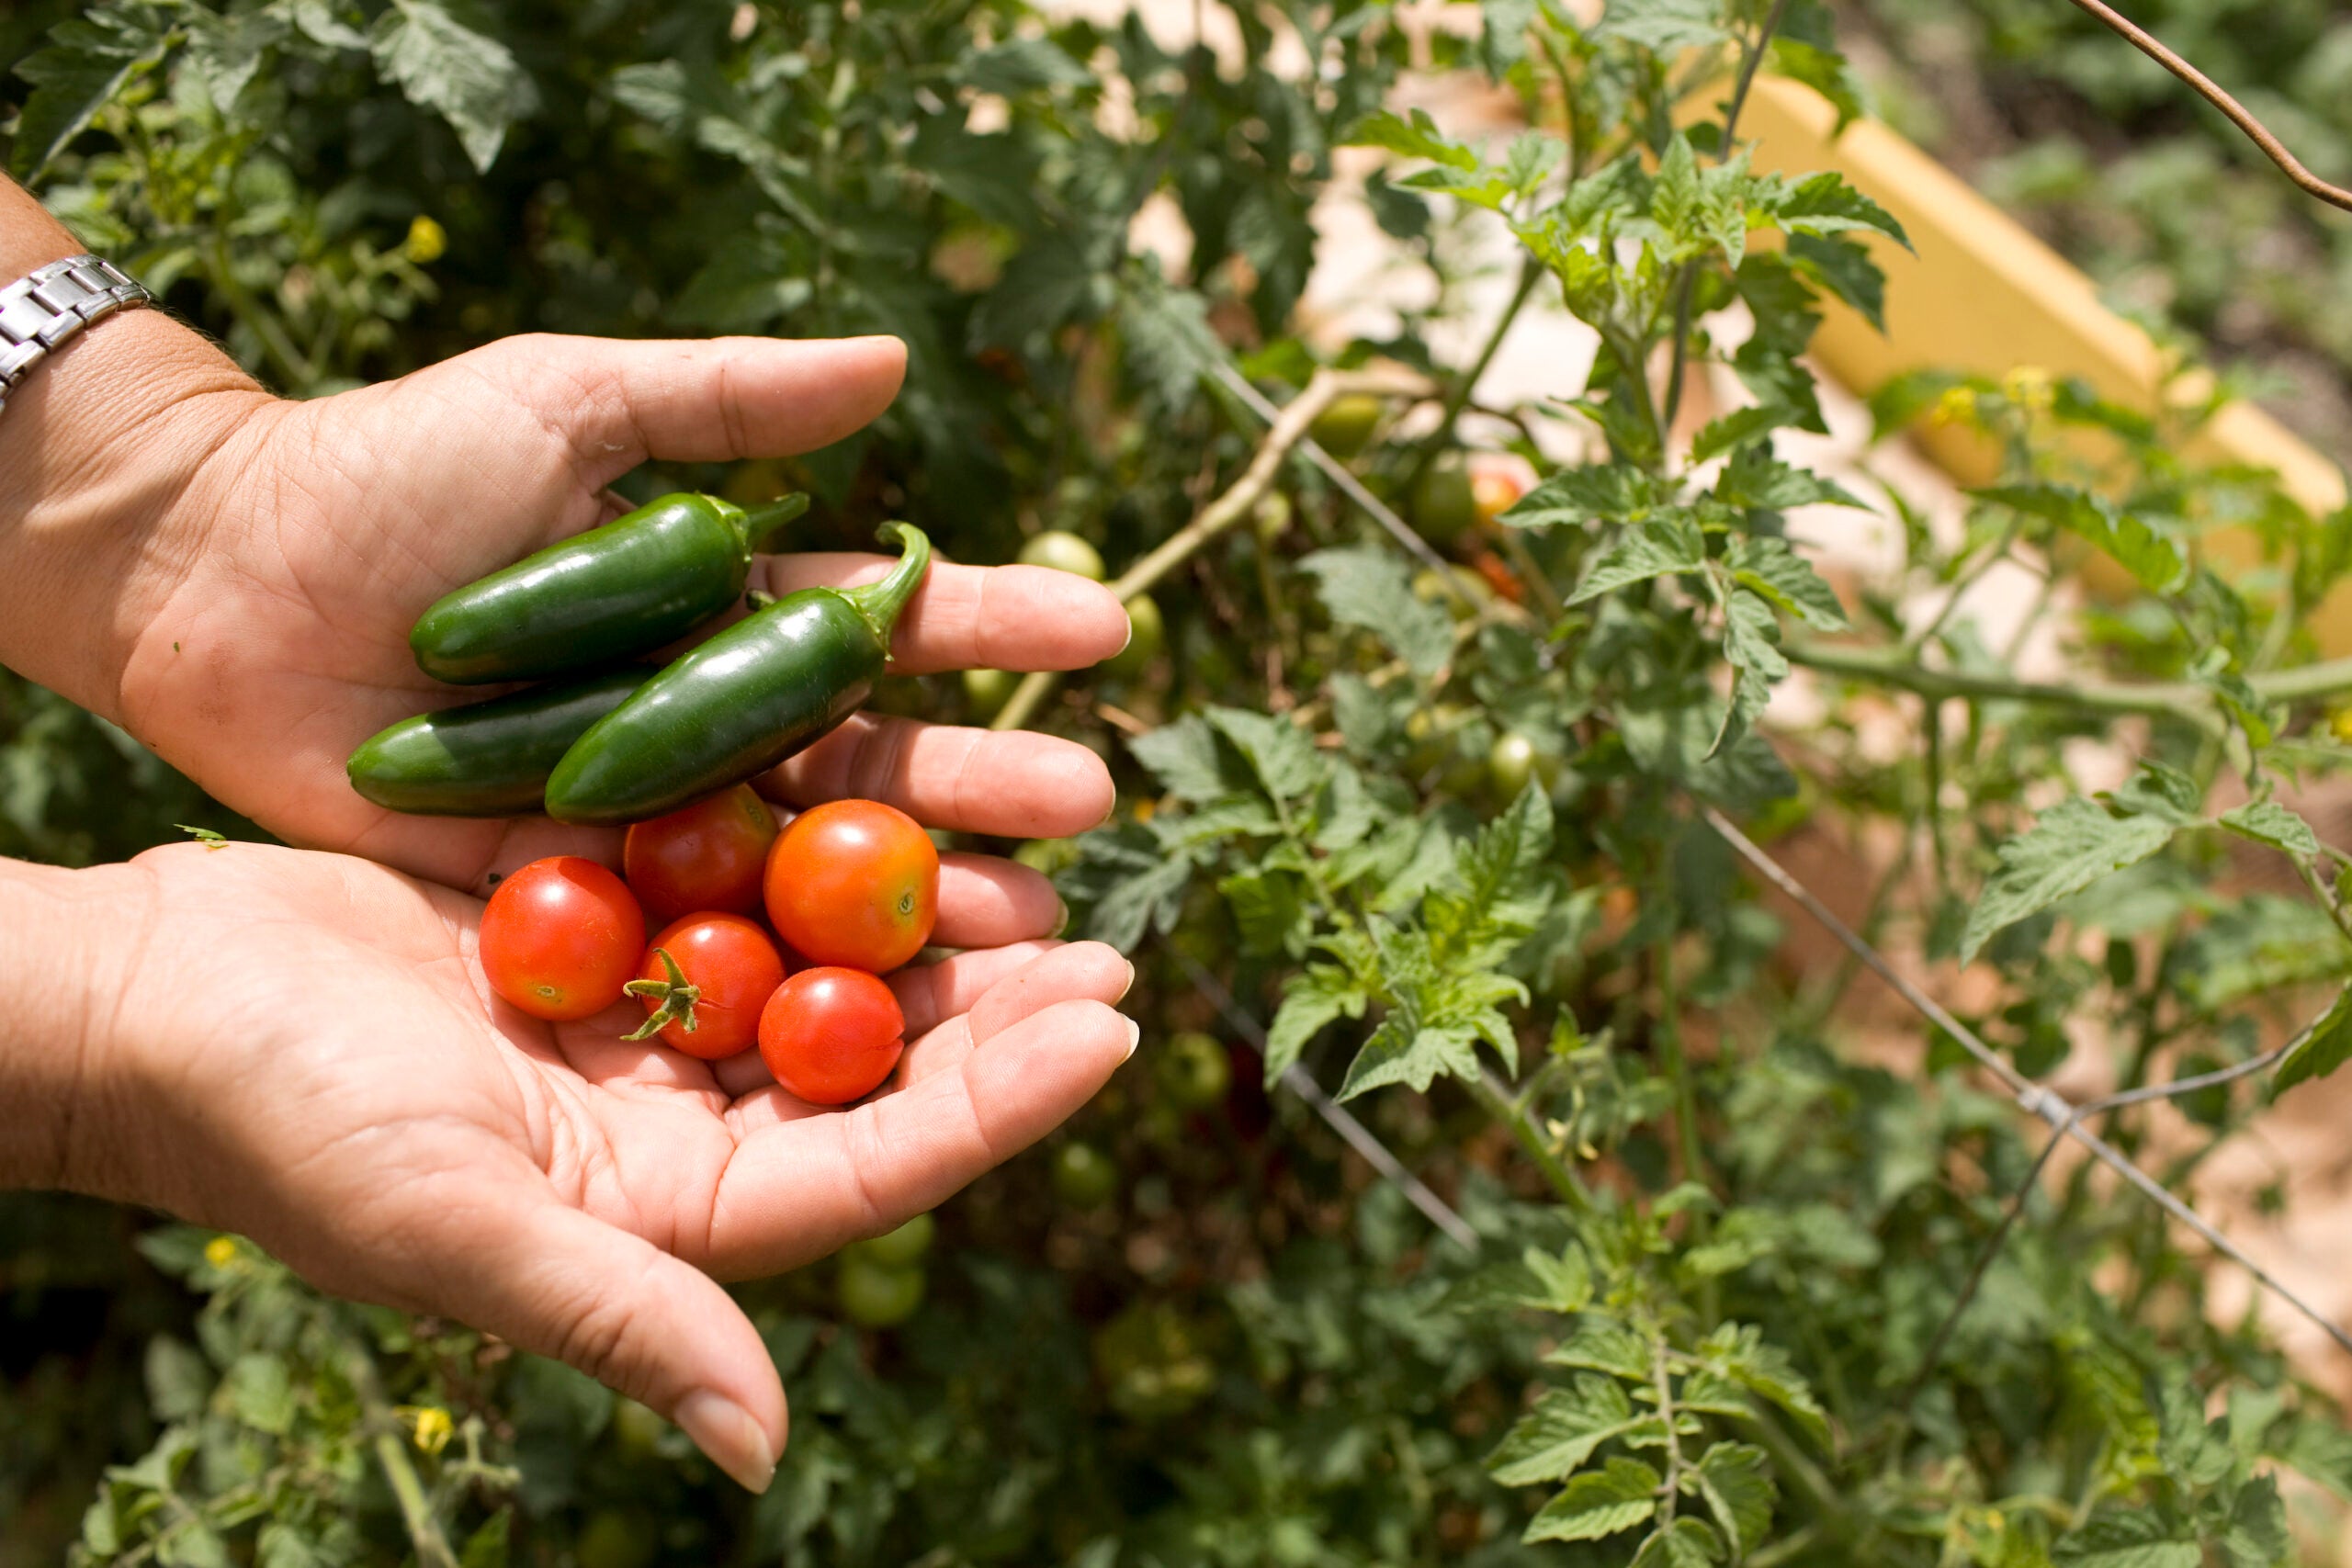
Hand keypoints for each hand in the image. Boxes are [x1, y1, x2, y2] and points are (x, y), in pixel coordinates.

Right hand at [58, 839, 1134, 1492]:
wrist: (156, 996)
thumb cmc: (277, 1127)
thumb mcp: (450, 1228)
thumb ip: (621, 1318)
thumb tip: (767, 1455)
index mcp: (667, 1207)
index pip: (871, 1164)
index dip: (996, 1104)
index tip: (1108, 1029)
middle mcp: (679, 1113)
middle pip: (875, 1063)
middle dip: (998, 1009)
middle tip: (1116, 941)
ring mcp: (649, 1002)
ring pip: (826, 959)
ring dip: (932, 913)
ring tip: (1052, 851)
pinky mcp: (608, 905)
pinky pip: (744, 864)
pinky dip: (824, 826)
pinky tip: (907, 772)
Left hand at [88, 331, 1128, 890]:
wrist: (214, 571)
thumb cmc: (387, 469)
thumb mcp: (567, 399)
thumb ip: (728, 398)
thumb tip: (900, 358)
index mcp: (722, 602)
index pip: (886, 618)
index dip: (993, 623)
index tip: (1105, 627)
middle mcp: (704, 716)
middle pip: (872, 755)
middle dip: (987, 777)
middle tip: (1093, 805)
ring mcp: (645, 813)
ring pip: (806, 857)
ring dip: (921, 887)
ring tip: (1025, 917)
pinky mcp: (573, 891)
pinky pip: (693, 927)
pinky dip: (784, 959)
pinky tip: (875, 992)